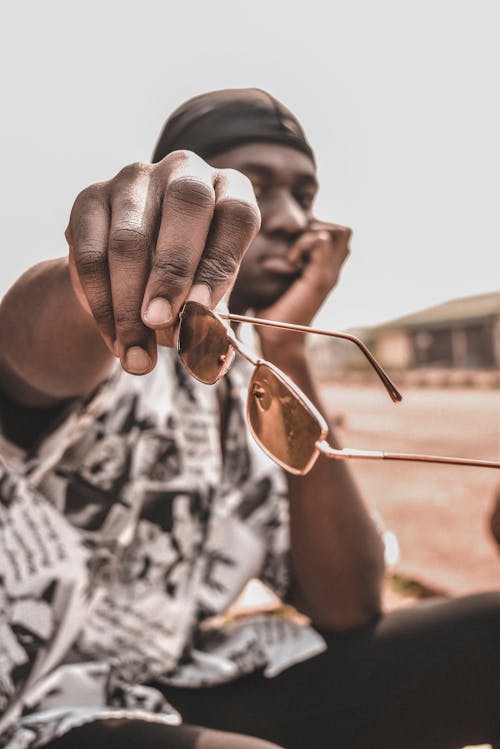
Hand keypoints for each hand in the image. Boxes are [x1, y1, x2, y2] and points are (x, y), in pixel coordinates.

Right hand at [66, 151, 259, 373]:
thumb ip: (209, 324)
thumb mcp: (205, 302)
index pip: (236, 216)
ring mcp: (135, 179)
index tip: (202, 311)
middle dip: (172, 273)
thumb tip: (214, 359)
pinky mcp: (90, 197)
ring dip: (129, 306)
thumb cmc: (186, 285)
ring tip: (137, 356)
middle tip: (160, 323)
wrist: (128, 274)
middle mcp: (186, 171)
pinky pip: (90, 254)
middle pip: (186, 208)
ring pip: (130, 240)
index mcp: (230, 189)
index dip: (219, 264)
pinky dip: (101, 305)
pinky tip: (115, 341)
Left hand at [256, 220, 350, 354]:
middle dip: (317, 226)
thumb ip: (280, 262)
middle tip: (295, 242)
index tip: (291, 243)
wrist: (279, 339)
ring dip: (312, 233)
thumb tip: (266, 242)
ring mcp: (329, 274)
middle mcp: (332, 270)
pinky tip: (289, 261)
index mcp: (323, 269)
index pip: (336, 233)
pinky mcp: (320, 279)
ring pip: (338, 232)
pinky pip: (321, 242)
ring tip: (294, 251)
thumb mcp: (276, 279)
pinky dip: (303, 244)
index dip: (315, 228)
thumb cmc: (271, 310)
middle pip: (343, 231)